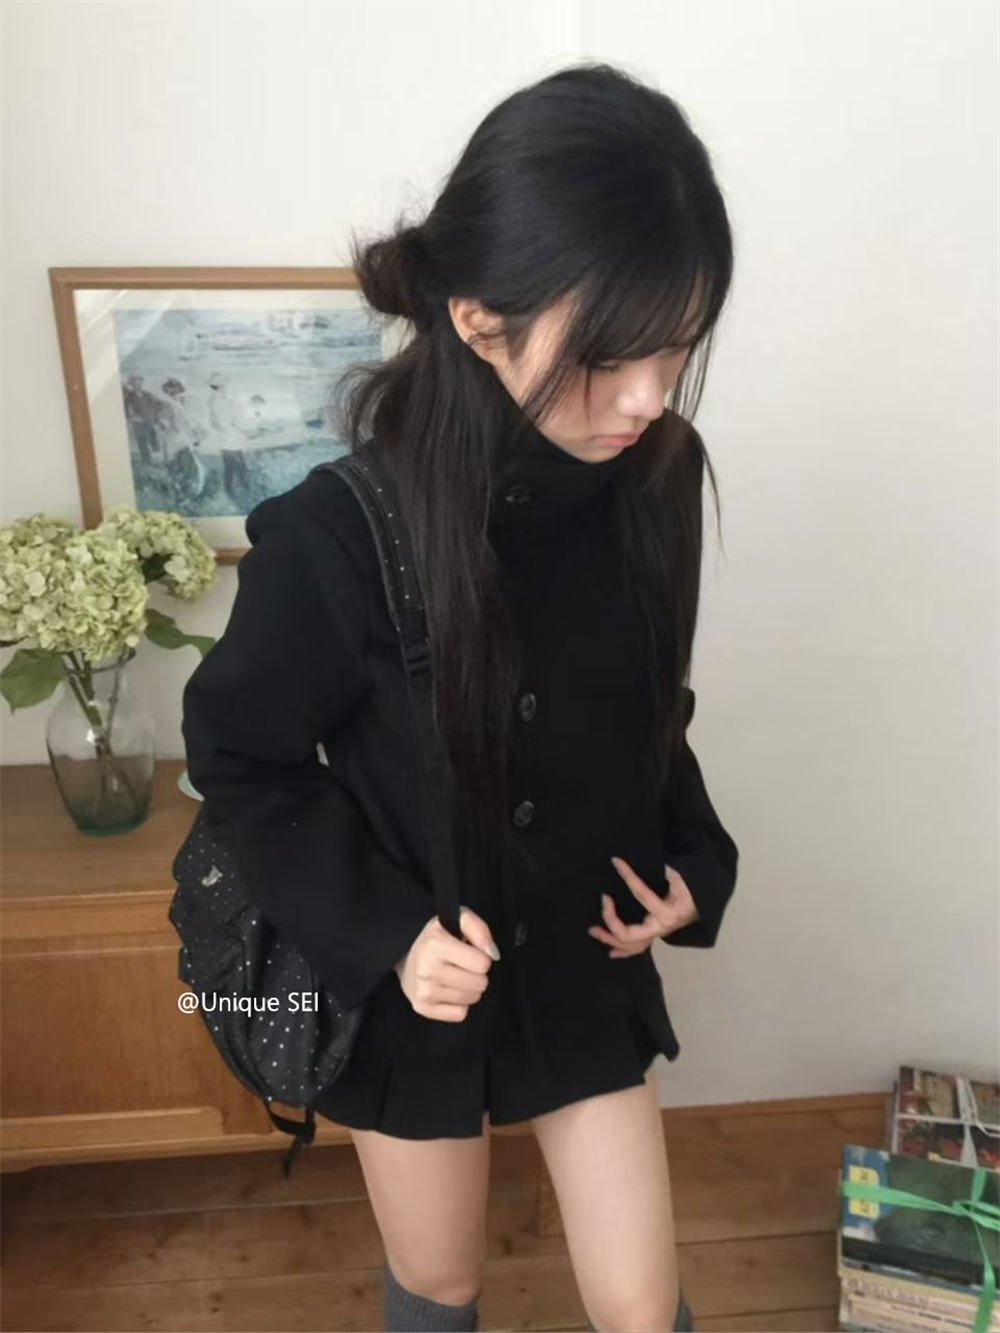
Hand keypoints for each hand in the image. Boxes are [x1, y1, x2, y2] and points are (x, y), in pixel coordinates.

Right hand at [394, 906, 498, 1021]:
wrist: (404, 954)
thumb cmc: (438, 936)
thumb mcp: (458, 920)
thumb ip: (479, 929)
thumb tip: (492, 953)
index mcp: (436, 945)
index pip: (482, 964)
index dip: (481, 957)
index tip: (471, 953)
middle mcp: (427, 970)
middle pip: (479, 984)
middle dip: (477, 974)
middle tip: (464, 966)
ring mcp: (424, 992)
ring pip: (471, 999)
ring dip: (470, 988)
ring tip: (457, 976)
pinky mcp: (423, 1008)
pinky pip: (460, 1014)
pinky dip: (460, 1004)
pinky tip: (450, 990)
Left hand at [587, 859, 700, 957]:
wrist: (704, 907)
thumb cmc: (694, 893)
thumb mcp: (685, 880)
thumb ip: (672, 874)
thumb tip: (661, 866)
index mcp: (667, 913)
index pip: (642, 894)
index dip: (629, 877)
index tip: (616, 862)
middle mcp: (660, 928)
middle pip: (630, 935)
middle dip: (611, 922)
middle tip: (603, 901)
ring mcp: (656, 935)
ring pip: (631, 946)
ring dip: (611, 940)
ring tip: (594, 931)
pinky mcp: (654, 935)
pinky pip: (637, 948)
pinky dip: (623, 951)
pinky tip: (611, 952)